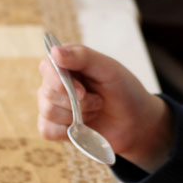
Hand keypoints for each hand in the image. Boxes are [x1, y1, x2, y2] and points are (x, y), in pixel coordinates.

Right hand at [38, 43, 173, 171]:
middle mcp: (56, 82)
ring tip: (95, 110)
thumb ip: (82, 57)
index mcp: (67, 62)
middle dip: (77, 102)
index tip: (82, 92)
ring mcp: (53, 104)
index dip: (59, 81)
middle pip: (47, 91)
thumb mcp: (108, 69)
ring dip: (78, 115)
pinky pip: (47, 130)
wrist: (135, 122)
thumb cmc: (123, 90)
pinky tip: (83, 126)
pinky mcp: (54, 126)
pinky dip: (67, 131)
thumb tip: (54, 51)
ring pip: (48, 111)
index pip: (47, 66)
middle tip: (99, 101)